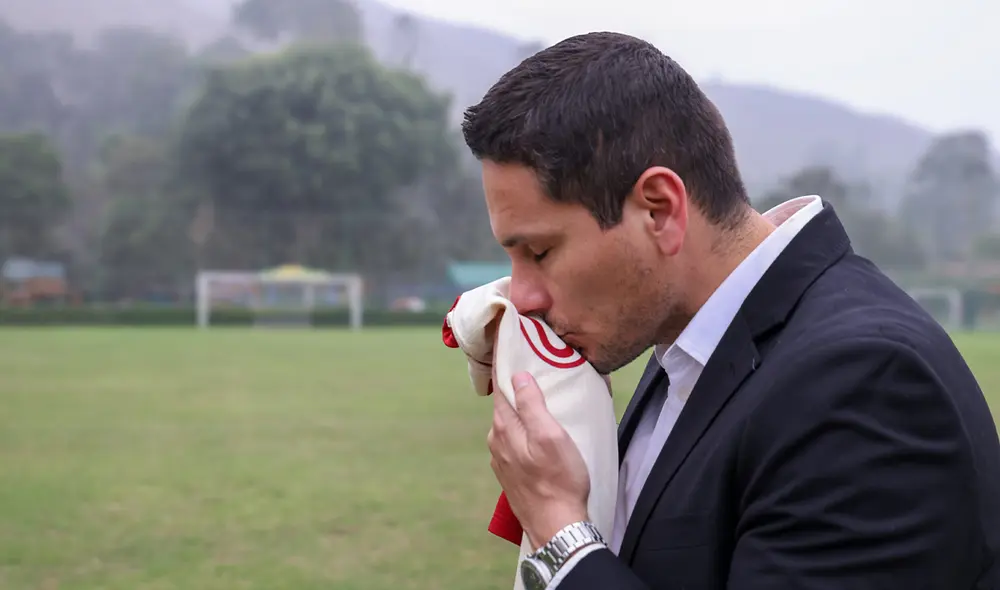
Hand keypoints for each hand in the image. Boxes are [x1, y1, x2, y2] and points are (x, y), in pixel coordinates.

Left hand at [487, 371, 590, 550]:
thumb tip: (518, 376)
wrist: (556, 526)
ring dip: (523, 413)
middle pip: (506, 406)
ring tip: (544, 402)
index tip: (513, 350)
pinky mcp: (511, 475)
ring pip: (511, 426)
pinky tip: (540, 435)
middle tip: (538, 372)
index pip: (501, 389)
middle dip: (518, 389)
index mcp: (504, 428)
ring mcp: (502, 460)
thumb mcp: (551, 436)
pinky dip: (525, 432)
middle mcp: (497, 442)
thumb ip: (532, 405)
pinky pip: (516, 443)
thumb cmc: (559, 480)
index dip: (508, 369)